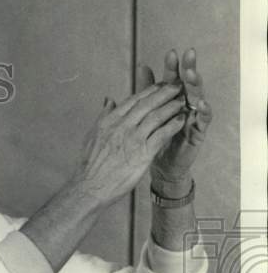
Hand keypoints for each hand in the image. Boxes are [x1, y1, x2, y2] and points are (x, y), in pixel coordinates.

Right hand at [73, 82, 186, 207]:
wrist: (90, 188)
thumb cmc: (90, 165)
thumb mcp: (92, 135)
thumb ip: (103, 116)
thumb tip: (109, 100)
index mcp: (109, 121)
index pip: (133, 100)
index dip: (149, 90)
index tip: (160, 84)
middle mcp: (121, 127)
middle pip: (147, 104)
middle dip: (165, 92)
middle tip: (177, 85)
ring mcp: (132, 139)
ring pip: (156, 116)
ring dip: (172, 107)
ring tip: (183, 101)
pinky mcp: (142, 153)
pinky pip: (162, 135)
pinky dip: (173, 125)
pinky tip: (181, 121)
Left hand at [138, 48, 212, 195]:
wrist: (160, 165)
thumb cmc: (155, 136)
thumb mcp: (149, 112)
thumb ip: (147, 90)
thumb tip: (142, 65)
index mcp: (172, 100)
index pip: (173, 80)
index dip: (173, 67)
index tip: (171, 53)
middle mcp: (185, 105)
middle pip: (187, 84)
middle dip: (188, 69)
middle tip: (188, 54)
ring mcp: (193, 118)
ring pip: (197, 98)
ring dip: (195, 86)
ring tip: (191, 75)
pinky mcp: (198, 132)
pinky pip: (203, 120)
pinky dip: (203, 111)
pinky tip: (200, 103)